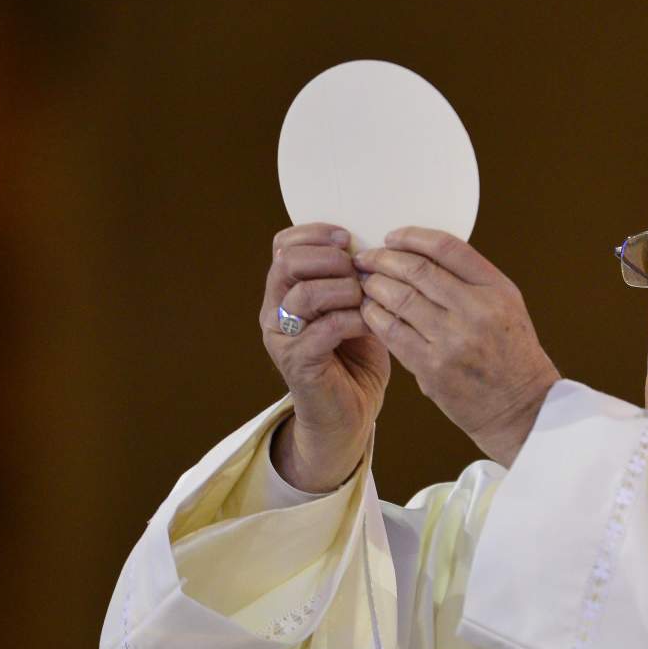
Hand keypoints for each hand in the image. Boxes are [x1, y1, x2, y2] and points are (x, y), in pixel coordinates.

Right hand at [261, 224, 389, 491]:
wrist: (348, 414)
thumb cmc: (355, 357)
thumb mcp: (353, 307)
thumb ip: (352, 278)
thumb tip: (373, 245)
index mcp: (284, 291)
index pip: (283, 245)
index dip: (314, 233)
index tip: (347, 237)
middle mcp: (274, 311)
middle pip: (287, 263)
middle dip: (329, 259)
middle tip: (357, 269)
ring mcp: (282, 338)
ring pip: (304, 295)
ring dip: (343, 290)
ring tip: (366, 298)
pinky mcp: (297, 362)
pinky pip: (324, 329)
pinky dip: (353, 320)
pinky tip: (371, 324)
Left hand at [354, 227, 558, 466]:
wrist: (521, 408)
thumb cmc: (511, 354)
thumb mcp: (506, 305)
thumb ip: (470, 280)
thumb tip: (419, 255)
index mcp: (496, 289)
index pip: (447, 248)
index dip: (412, 237)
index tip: (393, 237)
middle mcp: (476, 311)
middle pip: (417, 269)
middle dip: (383, 258)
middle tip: (366, 257)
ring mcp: (453, 340)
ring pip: (399, 298)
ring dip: (374, 285)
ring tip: (364, 282)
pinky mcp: (432, 367)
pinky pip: (391, 332)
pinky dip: (374, 316)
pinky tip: (368, 310)